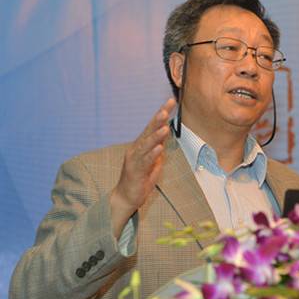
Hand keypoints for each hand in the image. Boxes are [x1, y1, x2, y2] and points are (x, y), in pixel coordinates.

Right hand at [110, 98, 176, 238]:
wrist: (127, 197)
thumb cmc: (141, 178)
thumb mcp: (153, 160)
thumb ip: (158, 147)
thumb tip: (165, 133)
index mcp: (141, 145)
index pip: (152, 126)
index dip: (161, 114)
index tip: (171, 102)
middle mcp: (136, 149)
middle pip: (148, 131)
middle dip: (158, 119)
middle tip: (167, 108)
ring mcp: (134, 160)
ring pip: (146, 145)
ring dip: (156, 136)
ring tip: (165, 127)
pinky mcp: (135, 171)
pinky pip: (145, 162)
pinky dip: (152, 154)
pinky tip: (159, 148)